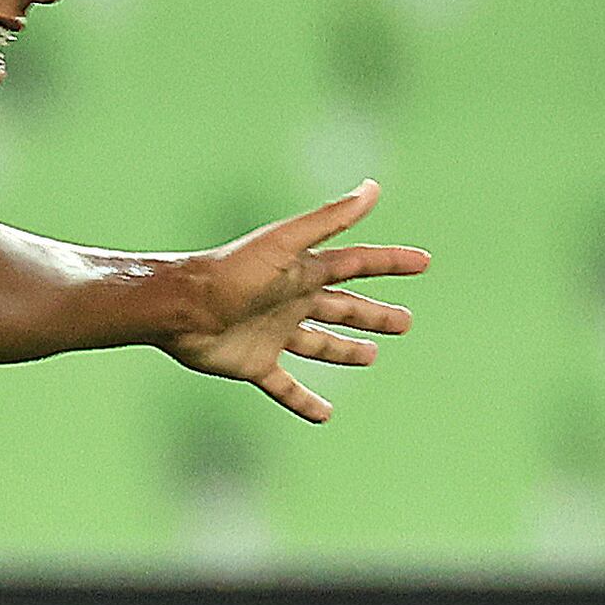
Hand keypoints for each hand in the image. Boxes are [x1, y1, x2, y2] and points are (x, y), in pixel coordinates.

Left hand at [163, 184, 428, 420]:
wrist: (182, 307)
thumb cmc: (233, 272)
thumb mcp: (287, 243)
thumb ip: (330, 219)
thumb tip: (374, 188)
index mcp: (303, 271)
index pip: (356, 264)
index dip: (390, 263)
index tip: (423, 262)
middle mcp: (292, 300)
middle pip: (343, 307)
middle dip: (374, 314)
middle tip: (405, 322)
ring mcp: (275, 333)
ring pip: (320, 344)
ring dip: (346, 350)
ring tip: (370, 356)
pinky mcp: (256, 364)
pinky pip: (286, 387)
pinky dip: (304, 401)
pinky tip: (324, 416)